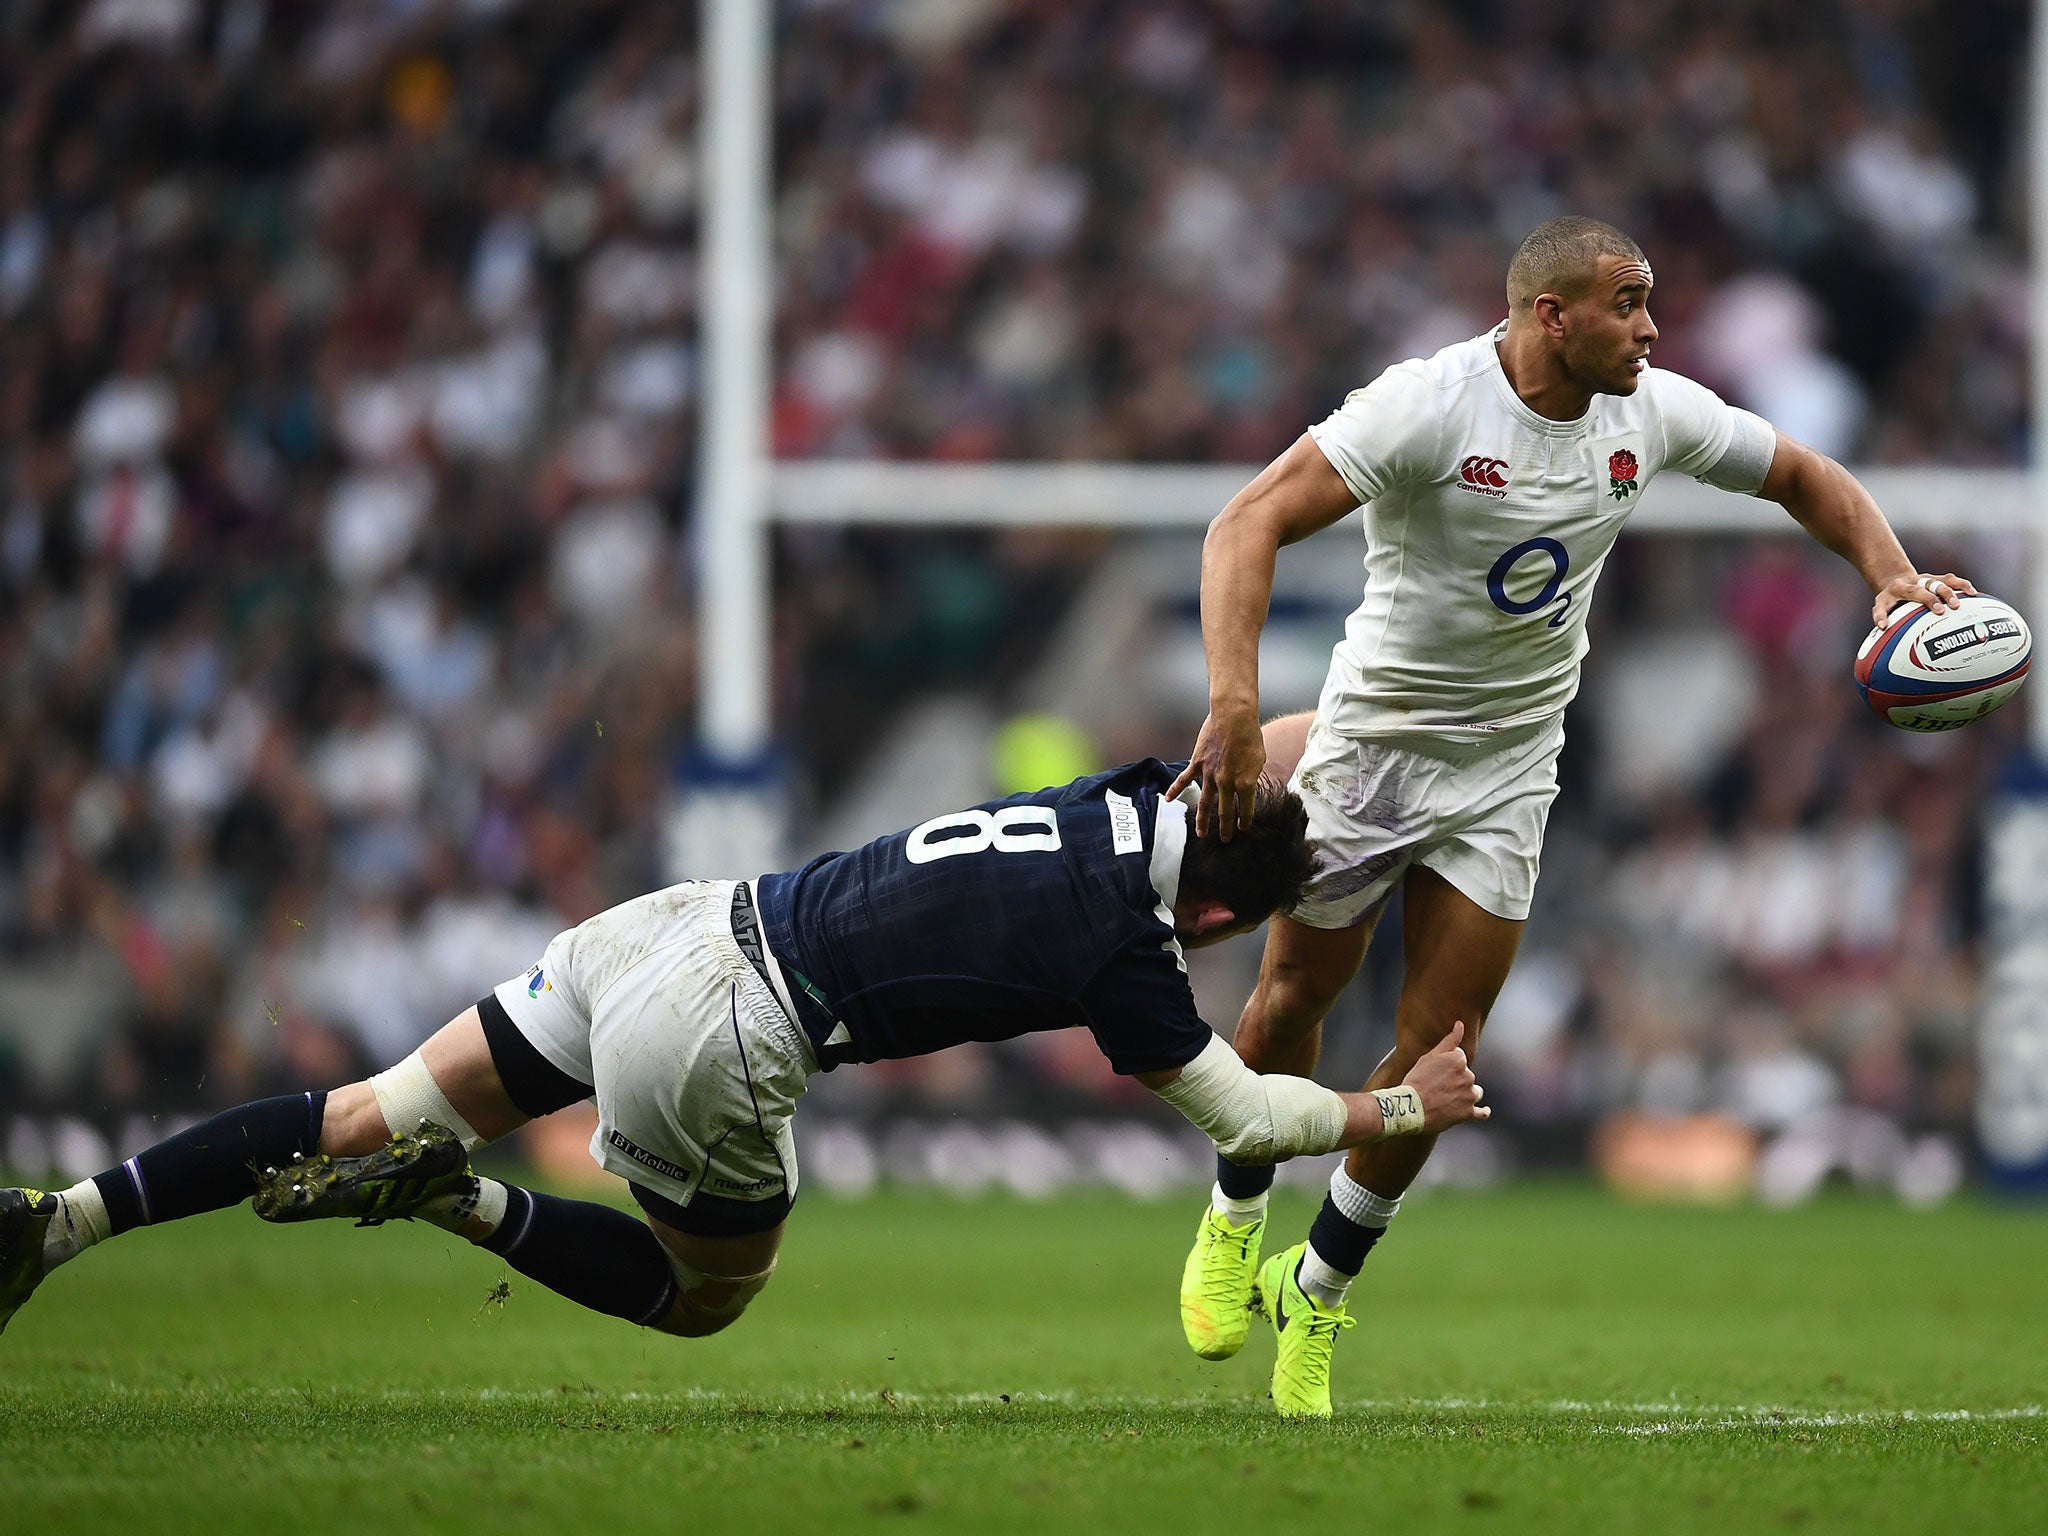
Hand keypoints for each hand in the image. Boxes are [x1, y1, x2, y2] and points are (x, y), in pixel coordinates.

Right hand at [1166, 707, 1266, 840]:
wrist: (1234, 717)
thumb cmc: (1250, 735)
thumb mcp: (1259, 759)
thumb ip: (1251, 776)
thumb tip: (1248, 785)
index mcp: (1245, 783)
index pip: (1247, 808)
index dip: (1246, 820)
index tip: (1244, 828)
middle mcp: (1227, 783)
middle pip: (1225, 811)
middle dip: (1226, 828)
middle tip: (1226, 840)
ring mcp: (1210, 775)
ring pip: (1206, 803)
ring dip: (1203, 820)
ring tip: (1202, 834)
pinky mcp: (1198, 764)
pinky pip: (1185, 780)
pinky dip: (1176, 790)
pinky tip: (1169, 800)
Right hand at [1401, 1021, 1489, 1132]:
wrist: (1411, 1108)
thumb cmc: (1417, 1080)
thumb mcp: (1430, 1056)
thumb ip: (1449, 1040)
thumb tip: (1461, 1024)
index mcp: (1459, 1059)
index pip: (1459, 1059)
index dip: (1446, 1065)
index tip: (1436, 1073)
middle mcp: (1468, 1075)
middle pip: (1466, 1075)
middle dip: (1455, 1080)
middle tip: (1436, 1087)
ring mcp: (1470, 1095)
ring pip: (1473, 1091)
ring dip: (1465, 1094)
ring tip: (1448, 1100)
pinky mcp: (1469, 1112)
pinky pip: (1482, 1113)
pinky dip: (1482, 1112)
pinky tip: (1484, 1110)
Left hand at [1873, 571, 1975, 625]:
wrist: (1894, 581)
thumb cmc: (1888, 600)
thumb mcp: (1880, 605)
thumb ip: (1880, 616)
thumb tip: (1882, 628)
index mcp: (1902, 587)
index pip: (1916, 592)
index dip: (1929, 599)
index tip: (1940, 610)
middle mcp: (1917, 580)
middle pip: (1934, 584)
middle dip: (1945, 594)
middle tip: (1954, 606)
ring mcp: (1928, 578)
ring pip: (1945, 580)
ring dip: (1958, 587)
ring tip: (1971, 595)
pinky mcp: (1937, 578)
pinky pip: (1952, 580)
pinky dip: (1963, 585)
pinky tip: (1974, 594)